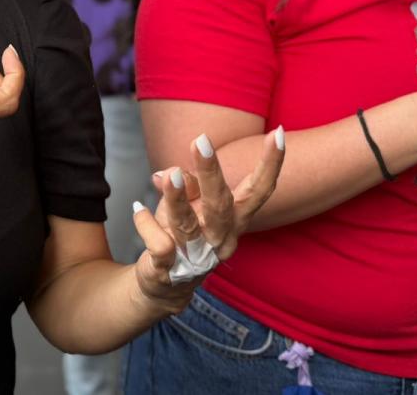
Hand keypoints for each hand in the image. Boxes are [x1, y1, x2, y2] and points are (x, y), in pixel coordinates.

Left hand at [130, 128, 283, 307]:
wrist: (165, 284)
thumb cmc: (184, 233)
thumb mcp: (189, 204)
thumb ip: (186, 183)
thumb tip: (173, 173)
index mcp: (233, 218)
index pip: (259, 191)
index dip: (271, 164)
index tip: (278, 133)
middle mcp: (221, 238)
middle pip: (221, 205)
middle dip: (211, 173)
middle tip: (201, 141)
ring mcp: (197, 256)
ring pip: (189, 226)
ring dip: (178, 199)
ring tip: (171, 175)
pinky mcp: (170, 270)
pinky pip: (160, 246)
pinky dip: (147, 224)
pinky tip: (138, 209)